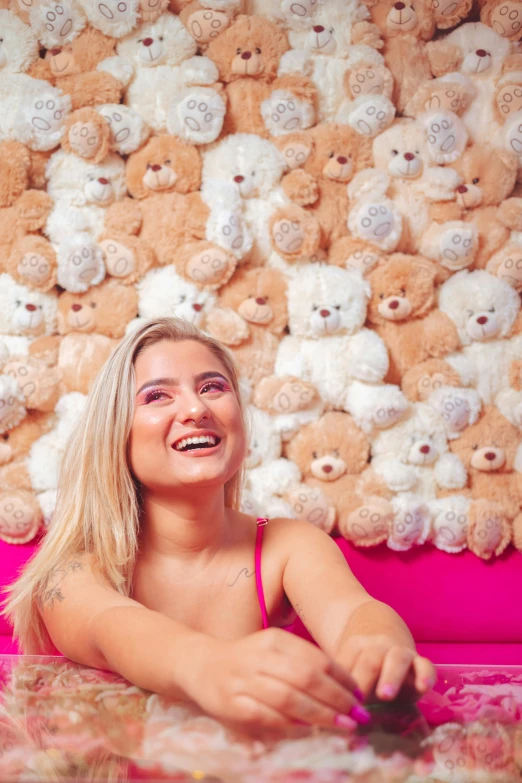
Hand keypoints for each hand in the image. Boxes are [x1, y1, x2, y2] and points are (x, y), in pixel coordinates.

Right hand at [181, 628, 369, 732]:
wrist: (201, 664)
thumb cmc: (248, 660)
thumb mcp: (275, 652)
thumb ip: (304, 664)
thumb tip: (346, 688)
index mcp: (274, 640)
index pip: (315, 658)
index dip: (341, 677)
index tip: (359, 694)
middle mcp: (260, 656)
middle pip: (306, 677)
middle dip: (336, 698)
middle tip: (358, 714)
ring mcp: (245, 680)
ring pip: (289, 697)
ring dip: (320, 714)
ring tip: (343, 725)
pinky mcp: (233, 704)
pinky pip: (267, 716)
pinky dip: (290, 724)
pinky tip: (309, 729)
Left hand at [335, 634, 436, 702]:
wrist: (384, 637)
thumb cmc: (362, 664)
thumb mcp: (350, 668)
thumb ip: (343, 686)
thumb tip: (333, 713)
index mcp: (356, 646)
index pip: (347, 663)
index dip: (342, 682)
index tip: (337, 700)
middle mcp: (378, 646)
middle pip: (370, 661)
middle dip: (364, 681)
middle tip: (359, 701)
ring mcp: (400, 652)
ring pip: (397, 659)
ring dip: (390, 677)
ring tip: (385, 695)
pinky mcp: (419, 662)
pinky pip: (425, 665)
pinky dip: (425, 675)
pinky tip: (423, 687)